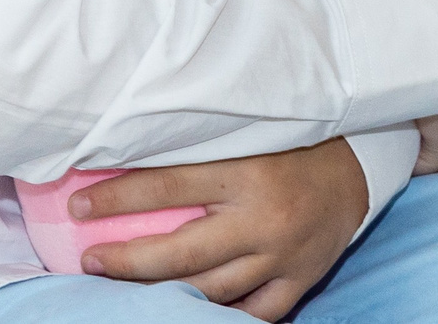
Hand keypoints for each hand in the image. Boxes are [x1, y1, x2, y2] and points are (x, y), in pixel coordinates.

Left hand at [69, 137, 366, 319]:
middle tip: (89, 261)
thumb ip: (197, 145)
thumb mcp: (246, 132)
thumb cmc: (292, 138)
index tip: (78, 207)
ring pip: (210, 290)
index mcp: (245, 173)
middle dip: (128, 262)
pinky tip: (183, 311)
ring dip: (163, 293)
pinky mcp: (299, 280)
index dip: (117, 200)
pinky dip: (219, 314)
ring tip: (124, 289)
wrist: (360, 162)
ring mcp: (281, 257)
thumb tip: (128, 145)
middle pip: (181, 254)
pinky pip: (253, 312)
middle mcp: (262, 220)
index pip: (167, 187)